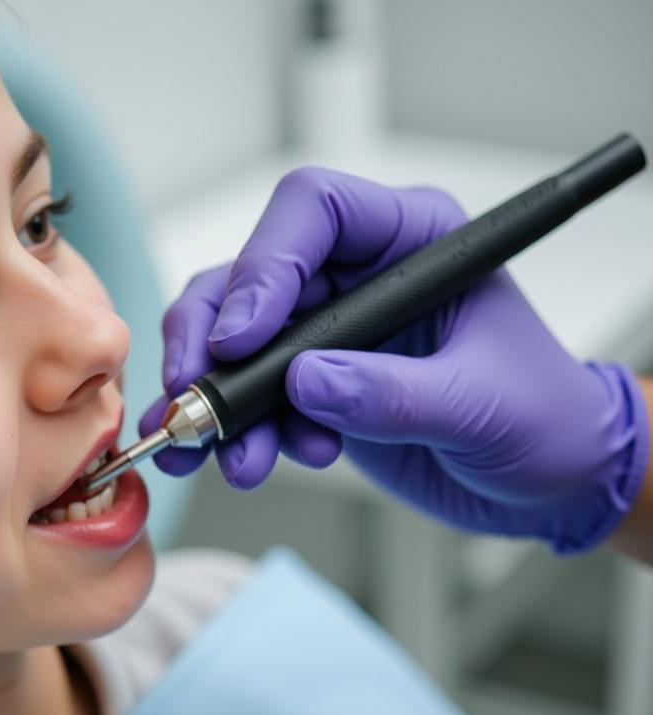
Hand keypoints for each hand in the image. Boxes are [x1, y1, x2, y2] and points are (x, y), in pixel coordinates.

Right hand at [141, 166, 648, 552]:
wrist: (541, 481)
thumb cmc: (539, 418)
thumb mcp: (477, 404)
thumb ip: (390, 393)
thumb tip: (304, 383)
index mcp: (411, 241)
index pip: (313, 211)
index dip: (264, 265)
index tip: (241, 340)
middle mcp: (358, 275)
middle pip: (248, 277)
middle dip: (209, 343)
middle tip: (193, 400)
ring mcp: (328, 332)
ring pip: (232, 340)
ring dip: (219, 401)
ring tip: (233, 458)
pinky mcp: (311, 384)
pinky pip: (248, 395)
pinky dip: (237, 431)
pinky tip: (251, 461)